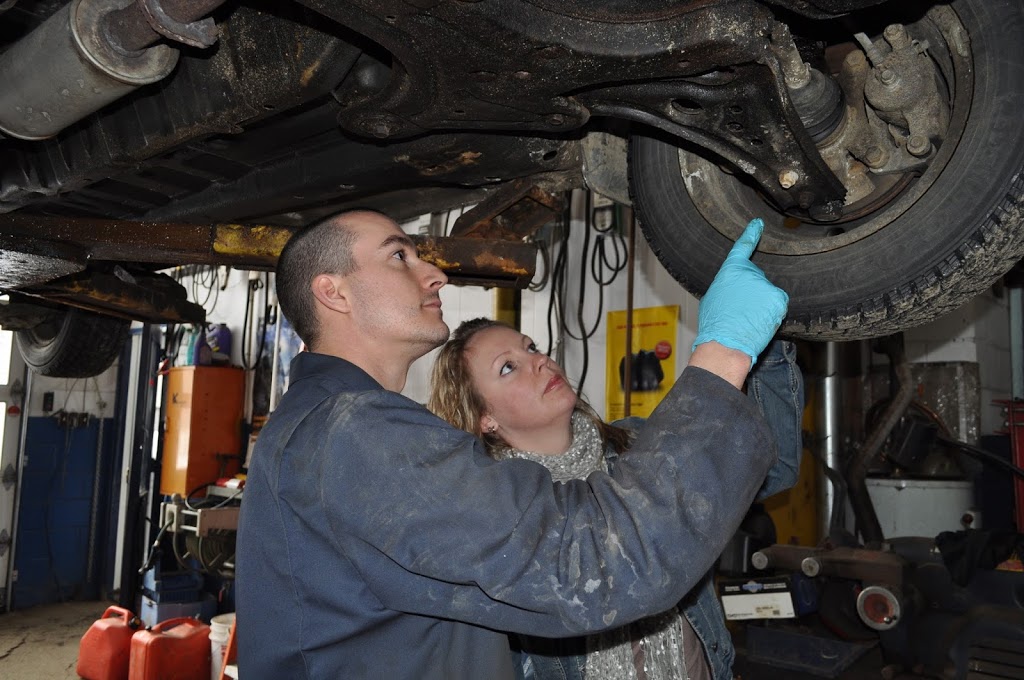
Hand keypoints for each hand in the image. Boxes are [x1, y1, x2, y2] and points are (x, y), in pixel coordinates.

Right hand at [692, 218, 787, 364]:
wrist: (726, 342)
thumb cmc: (715, 324)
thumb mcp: (712, 298)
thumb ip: (726, 285)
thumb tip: (733, 288)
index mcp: (730, 270)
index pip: (742, 247)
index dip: (751, 234)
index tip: (758, 224)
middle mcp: (750, 273)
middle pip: (756, 278)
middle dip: (751, 291)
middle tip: (740, 309)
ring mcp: (766, 285)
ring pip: (767, 293)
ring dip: (761, 304)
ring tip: (747, 318)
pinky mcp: (778, 298)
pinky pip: (777, 303)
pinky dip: (771, 312)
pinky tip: (759, 320)